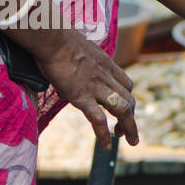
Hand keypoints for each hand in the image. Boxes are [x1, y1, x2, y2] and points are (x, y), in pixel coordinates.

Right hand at [27, 29, 138, 149]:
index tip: (124, 108)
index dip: (128, 98)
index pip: (127, 84)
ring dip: (128, 127)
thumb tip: (70, 58)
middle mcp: (106, 77)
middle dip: (132, 118)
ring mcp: (96, 87)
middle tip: (129, 132)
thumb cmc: (58, 38)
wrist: (52, 38)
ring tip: (129, 140)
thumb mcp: (79, 46)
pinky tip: (106, 146)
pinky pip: (98, 119)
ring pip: (122, 110)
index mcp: (106, 65)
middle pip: (129, 100)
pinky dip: (104, 134)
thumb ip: (82, 58)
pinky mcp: (82, 96)